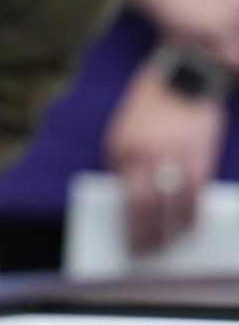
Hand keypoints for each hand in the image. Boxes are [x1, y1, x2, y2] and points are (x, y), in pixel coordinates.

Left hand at [104, 54, 226, 253]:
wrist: (181, 73)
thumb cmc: (148, 106)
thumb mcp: (122, 132)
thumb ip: (124, 164)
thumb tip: (128, 199)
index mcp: (124, 150)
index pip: (127, 200)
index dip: (131, 227)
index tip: (131, 245)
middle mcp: (149, 154)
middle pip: (150, 206)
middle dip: (150, 234)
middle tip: (150, 251)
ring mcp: (176, 153)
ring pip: (177, 203)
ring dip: (175, 228)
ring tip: (172, 242)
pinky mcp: (202, 151)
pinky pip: (199, 190)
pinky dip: (194, 210)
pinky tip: (191, 221)